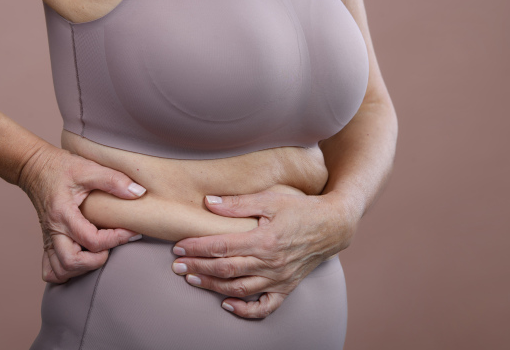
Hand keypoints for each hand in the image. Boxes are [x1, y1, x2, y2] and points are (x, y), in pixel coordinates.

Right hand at [18, 144, 145, 282]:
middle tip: (111, 245)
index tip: (131, 231)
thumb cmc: (62, 167)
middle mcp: (53, 230)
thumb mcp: (89, 168)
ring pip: (60, 271)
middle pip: (72, 263)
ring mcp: (48, 239)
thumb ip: (114, 180)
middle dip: (97, 260)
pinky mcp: (47, 242)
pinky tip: (82, 259)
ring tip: (98, 252)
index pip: (92, 240)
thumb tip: (139, 193)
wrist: (34, 166)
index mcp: (63, 214)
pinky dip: (66, 272)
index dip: (116, 238)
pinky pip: (50, 270)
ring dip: (82, 269)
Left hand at [171, 189, 358, 318]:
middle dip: (198, 267)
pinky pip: (265, 306)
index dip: (197, 247)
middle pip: (225, 269)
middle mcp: (271, 263)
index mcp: (264, 240)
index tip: (179, 246)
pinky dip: (246, 310)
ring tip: (192, 279)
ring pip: (239, 289)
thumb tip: (208, 202)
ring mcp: (279, 278)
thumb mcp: (270, 199)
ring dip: (212, 286)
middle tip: (177, 265)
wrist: (333, 225)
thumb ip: (238, 203)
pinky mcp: (287, 287)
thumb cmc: (301, 209)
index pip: (222, 246)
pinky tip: (228, 304)